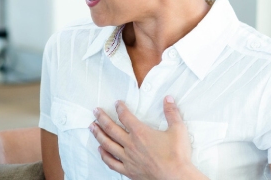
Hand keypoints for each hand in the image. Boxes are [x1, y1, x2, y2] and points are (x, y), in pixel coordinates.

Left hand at [90, 96, 206, 179]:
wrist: (176, 177)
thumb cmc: (177, 155)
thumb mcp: (178, 130)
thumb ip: (172, 113)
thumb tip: (168, 99)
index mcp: (140, 133)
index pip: (125, 116)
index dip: (120, 108)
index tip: (116, 104)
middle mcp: (130, 144)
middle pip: (111, 128)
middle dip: (101, 118)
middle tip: (95, 111)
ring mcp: (128, 158)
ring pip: (107, 144)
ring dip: (98, 134)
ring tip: (92, 127)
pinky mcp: (128, 170)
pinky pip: (111, 162)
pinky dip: (104, 155)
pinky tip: (100, 150)